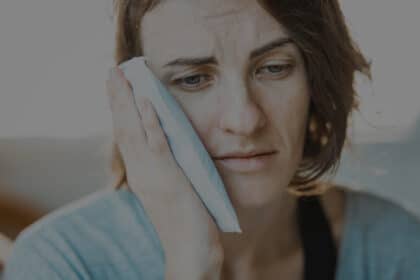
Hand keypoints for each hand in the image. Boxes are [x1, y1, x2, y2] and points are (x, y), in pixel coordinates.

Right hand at [106, 67, 222, 279]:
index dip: (121, 110)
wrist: (190, 251)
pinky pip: (156, 144)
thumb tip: (168, 149)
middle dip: (117, 98)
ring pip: (133, 131)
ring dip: (126, 101)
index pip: (127, 136)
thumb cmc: (184, 223)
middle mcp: (141, 172)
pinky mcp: (168, 178)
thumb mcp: (171, 190)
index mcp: (142, 174)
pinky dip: (149, 121)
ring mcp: (152, 175)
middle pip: (123, 128)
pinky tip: (145, 100)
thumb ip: (165, 169)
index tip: (118, 88)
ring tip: (120, 75)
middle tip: (112, 71)